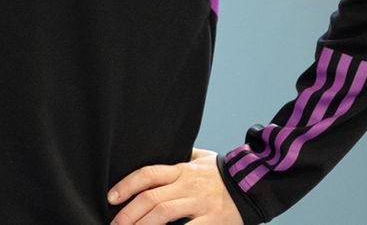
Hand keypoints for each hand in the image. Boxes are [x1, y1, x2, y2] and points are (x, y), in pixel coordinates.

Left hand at [107, 148, 241, 224]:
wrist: (256, 186)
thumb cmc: (223, 174)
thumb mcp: (201, 159)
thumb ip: (180, 157)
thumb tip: (159, 150)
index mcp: (182, 170)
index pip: (147, 174)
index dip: (126, 185)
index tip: (111, 197)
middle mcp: (188, 185)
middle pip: (151, 198)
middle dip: (128, 213)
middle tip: (115, 224)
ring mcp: (200, 204)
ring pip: (163, 214)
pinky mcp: (213, 221)